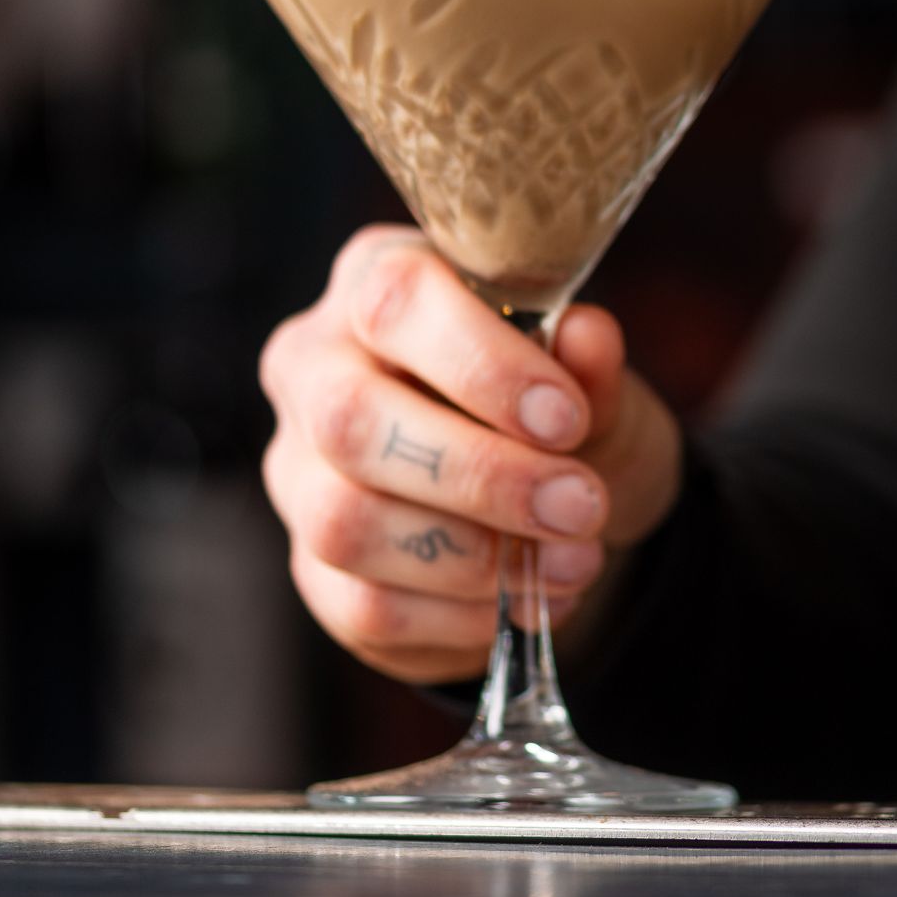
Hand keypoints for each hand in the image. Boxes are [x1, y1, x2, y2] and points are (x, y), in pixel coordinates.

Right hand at [259, 227, 683, 684]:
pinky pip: (364, 603)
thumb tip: (586, 336)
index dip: (482, 364)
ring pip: (346, 521)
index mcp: (376, 283)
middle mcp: (314, 367)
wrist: (556, 509)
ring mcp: (298, 471)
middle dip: (480, 475)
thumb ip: (590, 365)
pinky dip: (462, 613)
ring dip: (476, 555)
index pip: (395, 302)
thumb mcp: (598, 384)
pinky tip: (530, 599)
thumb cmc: (561, 417)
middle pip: (350, 420)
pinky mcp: (312, 566)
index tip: (567, 419)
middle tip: (579, 506)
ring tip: (575, 559)